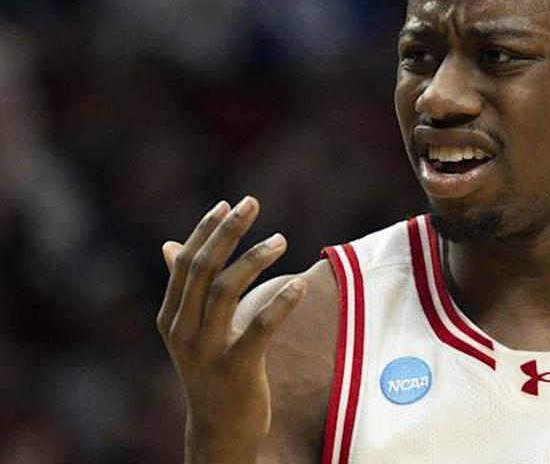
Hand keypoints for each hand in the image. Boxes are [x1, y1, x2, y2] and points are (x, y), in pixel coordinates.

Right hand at [156, 197, 306, 463]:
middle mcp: (182, 331)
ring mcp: (206, 351)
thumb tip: (168, 245)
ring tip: (281, 239)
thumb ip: (184, 288)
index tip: (229, 203)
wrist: (218, 429)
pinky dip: (280, 304)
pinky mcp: (236, 368)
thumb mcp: (190, 330)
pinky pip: (259, 329)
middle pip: (203, 268)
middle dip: (228, 231)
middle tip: (252, 202)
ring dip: (254, 259)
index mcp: (171, 316)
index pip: (186, 262)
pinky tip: (298, 284)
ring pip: (225, 291)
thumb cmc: (211, 370)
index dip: (207, 230)